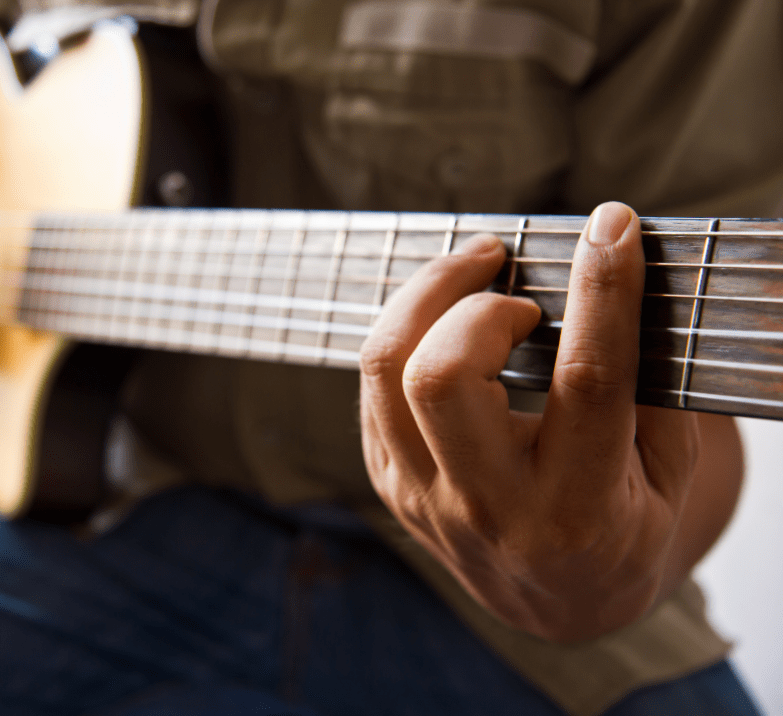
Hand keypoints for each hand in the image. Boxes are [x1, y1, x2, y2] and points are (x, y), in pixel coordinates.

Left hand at [359, 202, 704, 641]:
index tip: (612, 228)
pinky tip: (446, 319)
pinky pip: (372, 386)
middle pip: (442, 377)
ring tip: (474, 270)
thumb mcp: (668, 471)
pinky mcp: (390, 482)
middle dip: (475, 301)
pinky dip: (408, 333)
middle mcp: (489, 506)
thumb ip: (650, 383)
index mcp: (576, 508)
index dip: (602, 293)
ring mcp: (423, 497)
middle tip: (511, 273)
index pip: (586, 383)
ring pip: (385, 369)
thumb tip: (620, 272)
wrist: (558, 603)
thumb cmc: (623, 524)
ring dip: (424, 296)